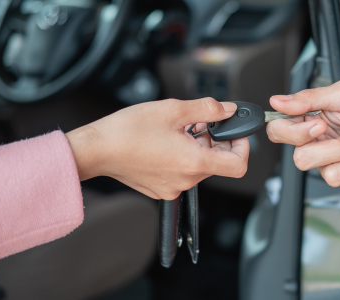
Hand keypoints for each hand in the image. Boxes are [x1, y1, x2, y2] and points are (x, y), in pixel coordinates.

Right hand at [66, 98, 248, 199]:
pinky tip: (166, 143)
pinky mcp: (160, 189)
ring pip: (199, 167)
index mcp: (194, 163)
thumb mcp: (173, 109)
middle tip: (199, 124)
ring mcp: (172, 188)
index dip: (242, 147)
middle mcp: (186, 180)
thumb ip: (207, 109)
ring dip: (197, 148)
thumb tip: (228, 110)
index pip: (238, 166)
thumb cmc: (128, 131)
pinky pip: (182, 173)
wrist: (96, 149)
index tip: (235, 134)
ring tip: (178, 131)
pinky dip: (182, 158)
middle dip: (214, 141)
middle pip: (218, 163)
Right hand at [266, 79, 339, 189]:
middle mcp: (321, 145)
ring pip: (332, 176)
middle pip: (302, 161)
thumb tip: (278, 100)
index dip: (295, 134)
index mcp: (312, 121)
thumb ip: (310, 98)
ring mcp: (338, 164)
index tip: (319, 124)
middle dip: (336, 147)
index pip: (279, 133)